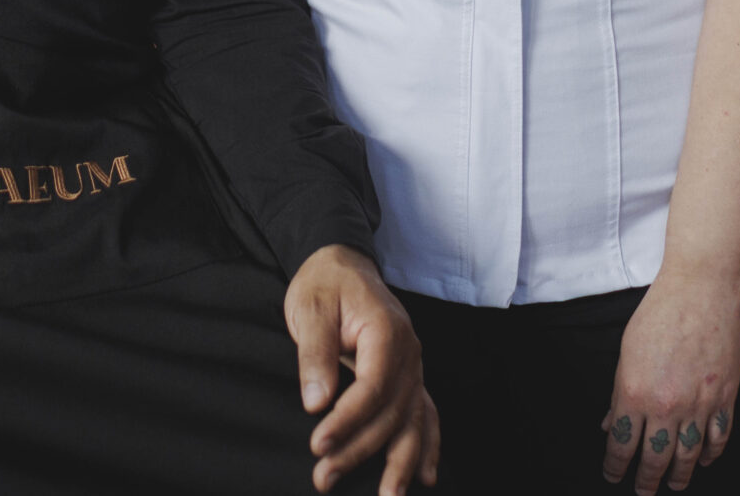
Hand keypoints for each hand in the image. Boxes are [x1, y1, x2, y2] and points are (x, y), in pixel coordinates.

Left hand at [285, 244, 439, 493]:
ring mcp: (414, 366)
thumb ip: (314, 355)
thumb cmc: (324, 284)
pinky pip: (426, 414)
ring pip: (413, 420)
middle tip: (324, 478)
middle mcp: (409, 352)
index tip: (318, 444)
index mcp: (387, 331)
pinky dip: (428, 446)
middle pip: (391, 412)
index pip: (372, 388)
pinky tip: (425, 476)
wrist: (341, 264)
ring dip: (400, 462)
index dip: (347, 421)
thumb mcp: (310, 309)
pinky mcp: (408, 376)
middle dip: (360, 450)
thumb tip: (316, 403)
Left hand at [601, 267, 739, 492]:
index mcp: (634, 393)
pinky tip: (703, 460)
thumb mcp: (626, 352)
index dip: (615, 466)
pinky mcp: (725, 399)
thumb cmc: (660, 313)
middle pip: (654, 458)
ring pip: (687, 456)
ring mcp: (698, 405)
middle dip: (646, 481)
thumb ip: (618, 392)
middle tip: (642, 491)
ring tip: (672, 484)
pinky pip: (718, 439)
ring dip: (678, 475)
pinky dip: (710, 455)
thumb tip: (609, 421)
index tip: (612, 475)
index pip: (621, 444)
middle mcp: (665, 406)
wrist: (702, 291)